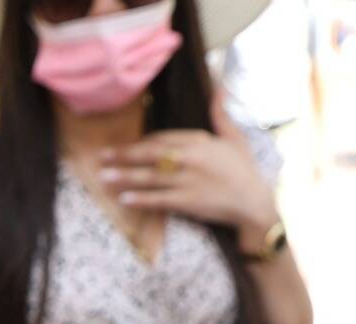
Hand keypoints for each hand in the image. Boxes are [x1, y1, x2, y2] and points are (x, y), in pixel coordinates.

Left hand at [101, 92, 280, 247]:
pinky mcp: (188, 201)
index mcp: (199, 141)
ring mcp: (188, 180)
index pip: (163, 138)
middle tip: (101, 156)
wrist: (253, 202)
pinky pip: (159, 199)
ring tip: (103, 177)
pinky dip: (141, 199)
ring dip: (124, 177)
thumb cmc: (244, 170)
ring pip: (150, 177)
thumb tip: (219, 88)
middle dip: (124, 155)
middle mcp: (190, 158)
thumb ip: (220, 115)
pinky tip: (123, 199)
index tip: (126, 146)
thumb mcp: (234, 138)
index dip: (142, 143)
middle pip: (150, 155)